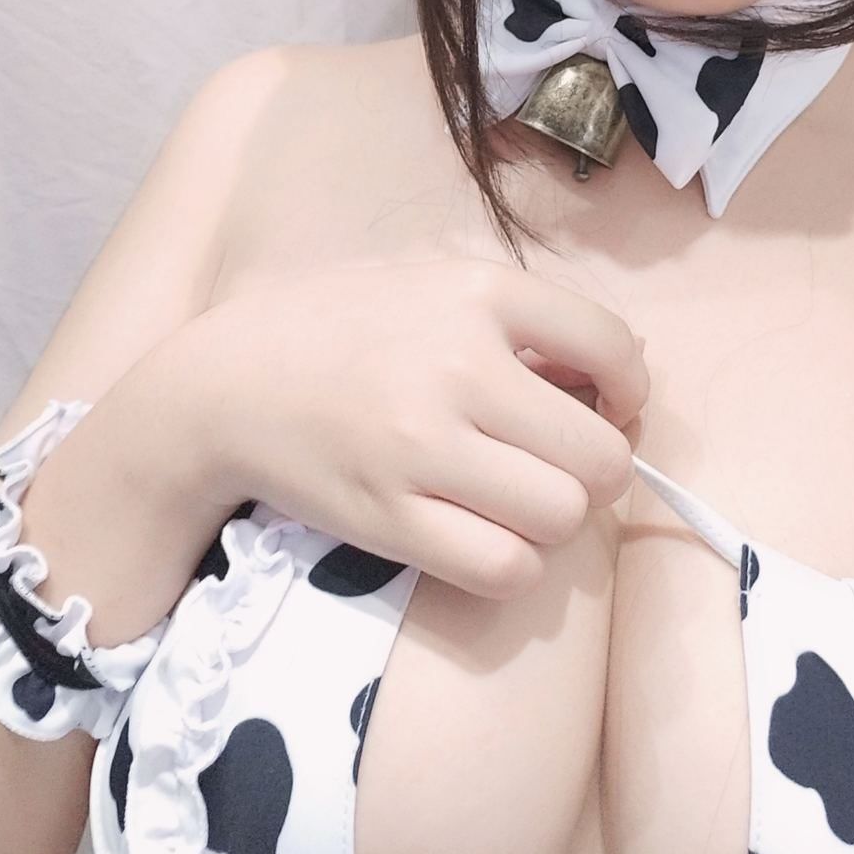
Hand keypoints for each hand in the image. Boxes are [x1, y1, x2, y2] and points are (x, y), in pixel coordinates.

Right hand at [169, 256, 648, 600]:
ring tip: (521, 498)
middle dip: (600, 466)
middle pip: (600, 453)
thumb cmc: (338, 326)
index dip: (630, 388)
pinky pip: (503, 568)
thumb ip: (524, 318)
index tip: (610, 403)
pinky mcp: (389, 521)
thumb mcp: (433, 284)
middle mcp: (459, 367)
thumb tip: (625, 366)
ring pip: (561, 517)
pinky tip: (487, 535)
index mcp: (477, 293)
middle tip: (563, 462)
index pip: (612, 347)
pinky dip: (513, 563)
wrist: (223, 383)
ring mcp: (422, 449)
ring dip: (556, 518)